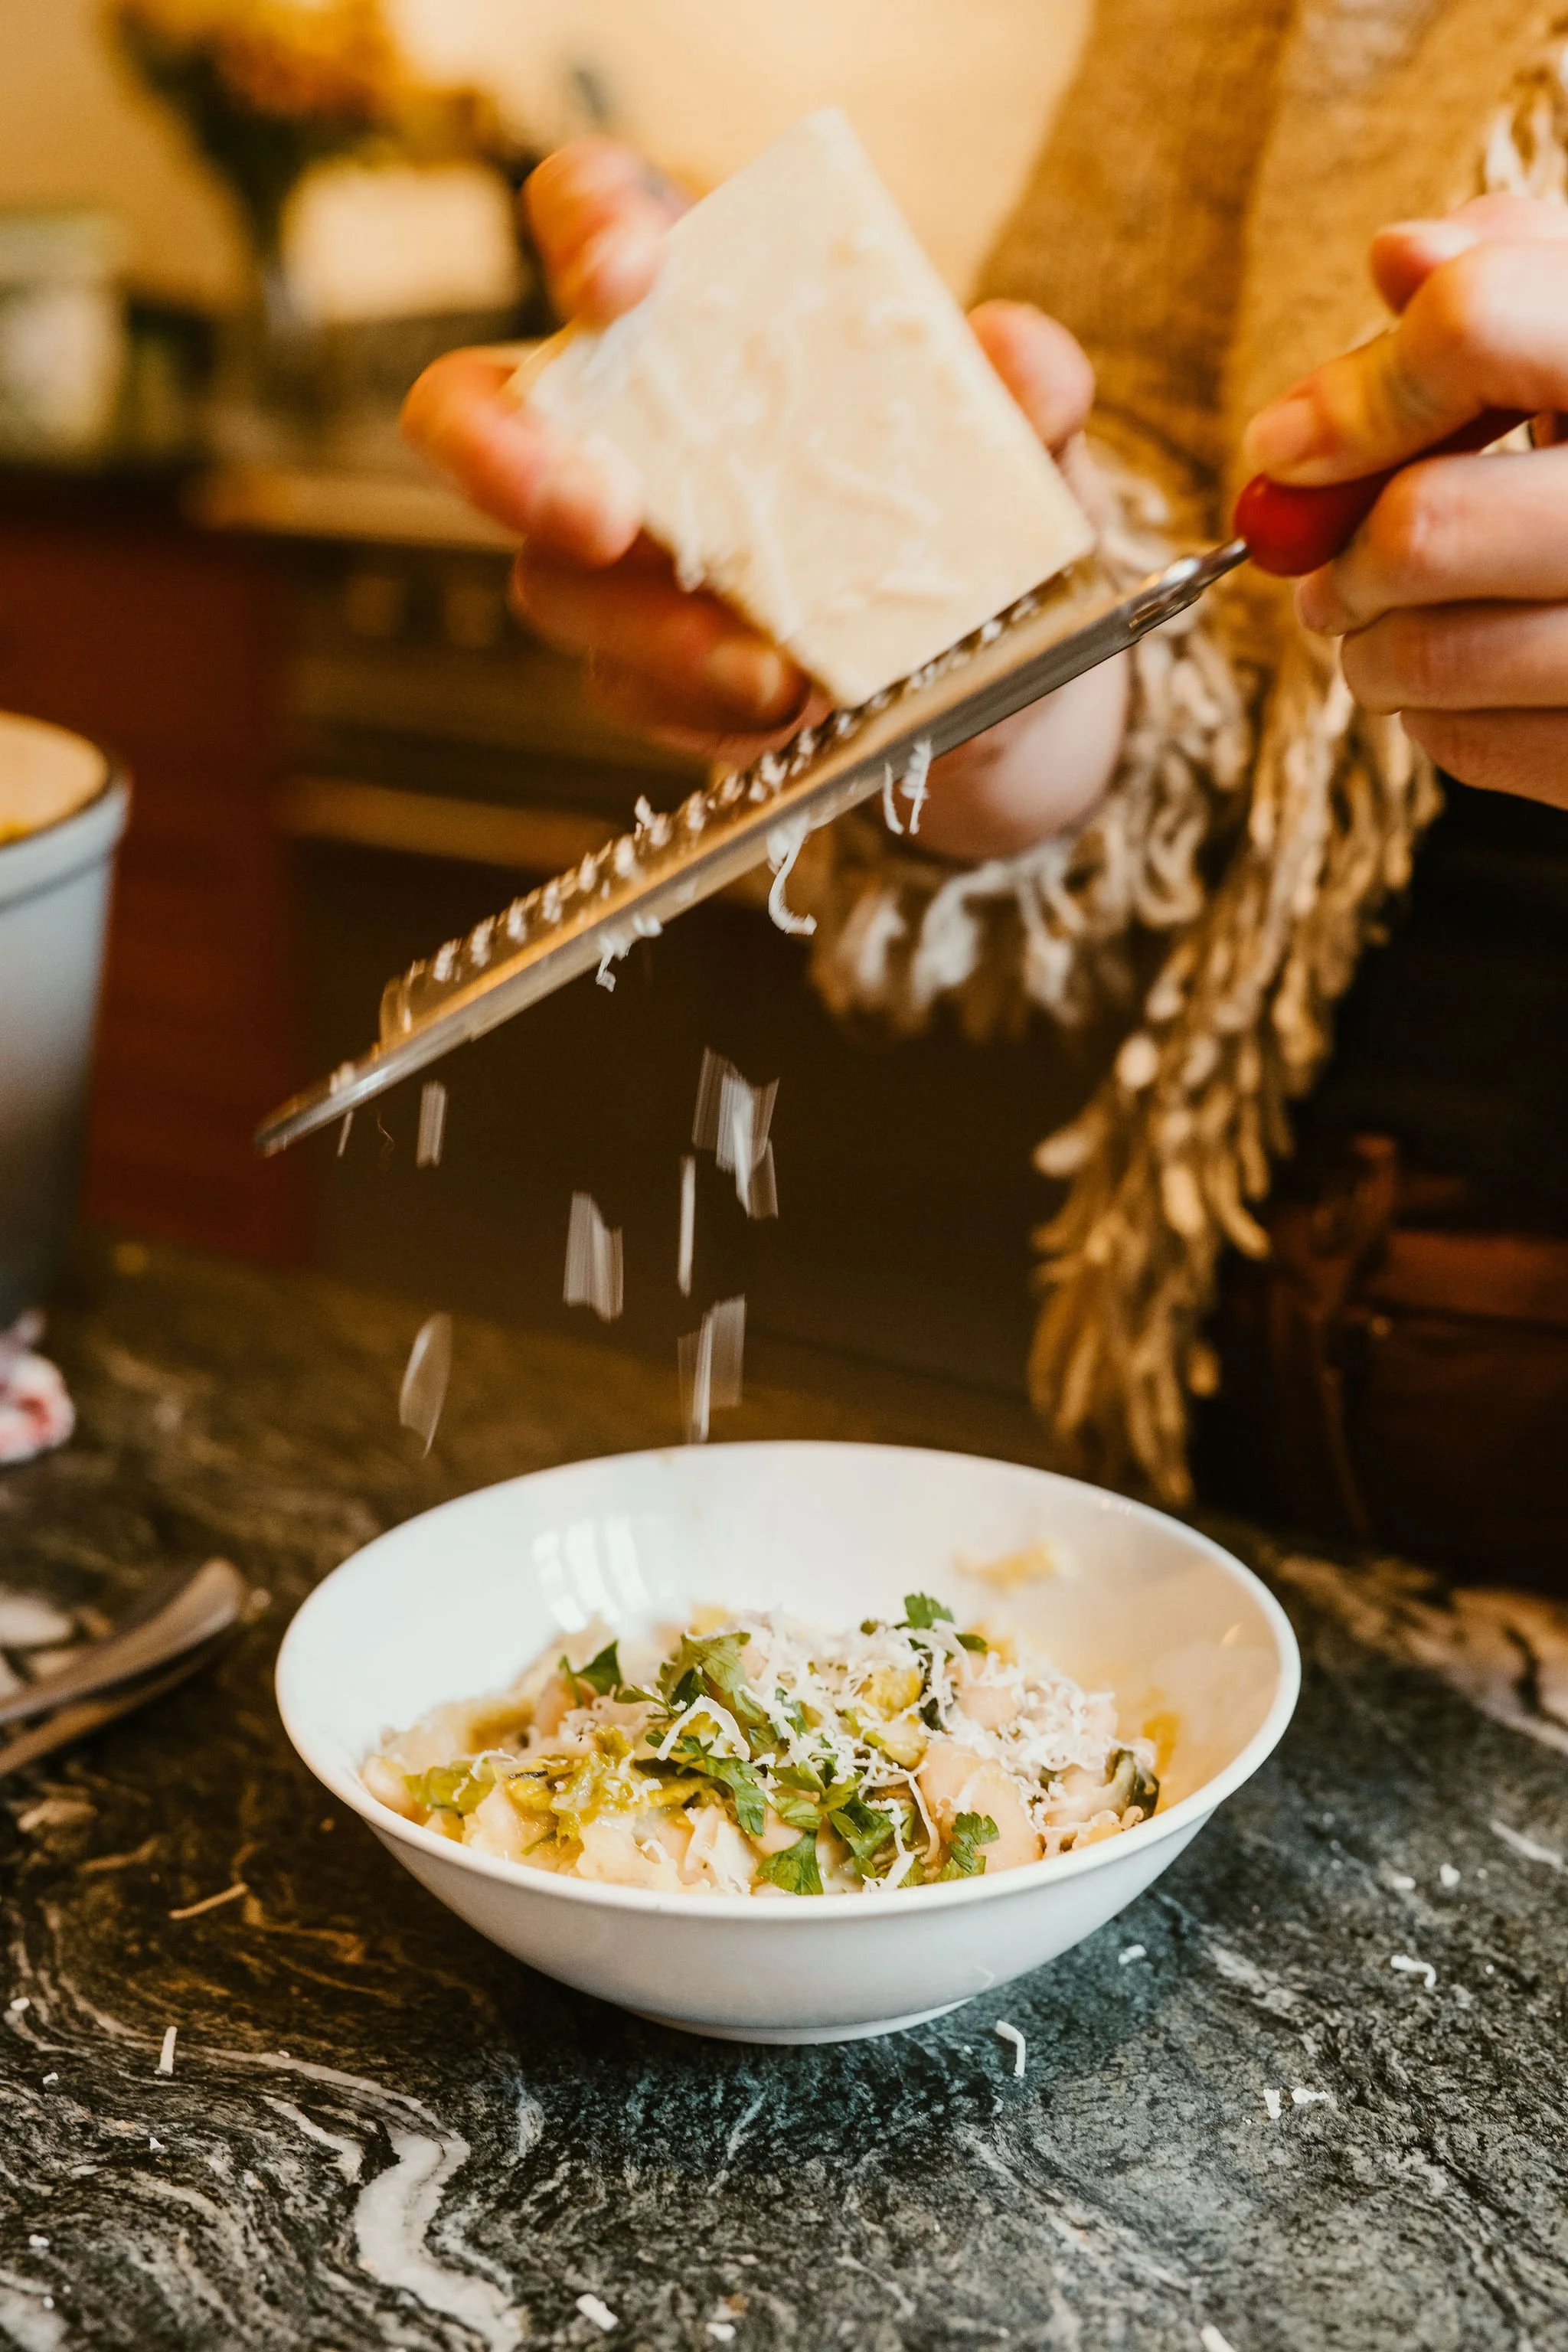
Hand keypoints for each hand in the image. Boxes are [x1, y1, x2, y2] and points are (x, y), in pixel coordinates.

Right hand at [403, 139, 1126, 857]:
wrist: (1008, 684)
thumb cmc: (991, 524)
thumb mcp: (1032, 456)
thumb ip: (1030, 395)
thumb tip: (1014, 350)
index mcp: (706, 309)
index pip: (597, 217)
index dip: (585, 228)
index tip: (627, 281)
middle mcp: (628, 423)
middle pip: (477, 408)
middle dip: (510, 456)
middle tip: (604, 513)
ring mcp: (617, 557)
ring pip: (556, 581)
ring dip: (652, 631)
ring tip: (771, 677)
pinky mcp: (639, 670)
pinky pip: (626, 689)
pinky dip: (701, 709)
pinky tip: (783, 716)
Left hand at [1242, 195, 1567, 808]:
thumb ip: (1512, 270)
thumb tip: (1396, 259)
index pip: (1475, 325)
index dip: (1358, 388)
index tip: (1288, 444)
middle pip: (1424, 525)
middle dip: (1342, 550)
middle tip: (1327, 561)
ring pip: (1428, 651)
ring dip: (1365, 643)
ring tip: (1377, 619)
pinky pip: (1467, 742)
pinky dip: (1430, 713)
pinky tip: (1462, 677)